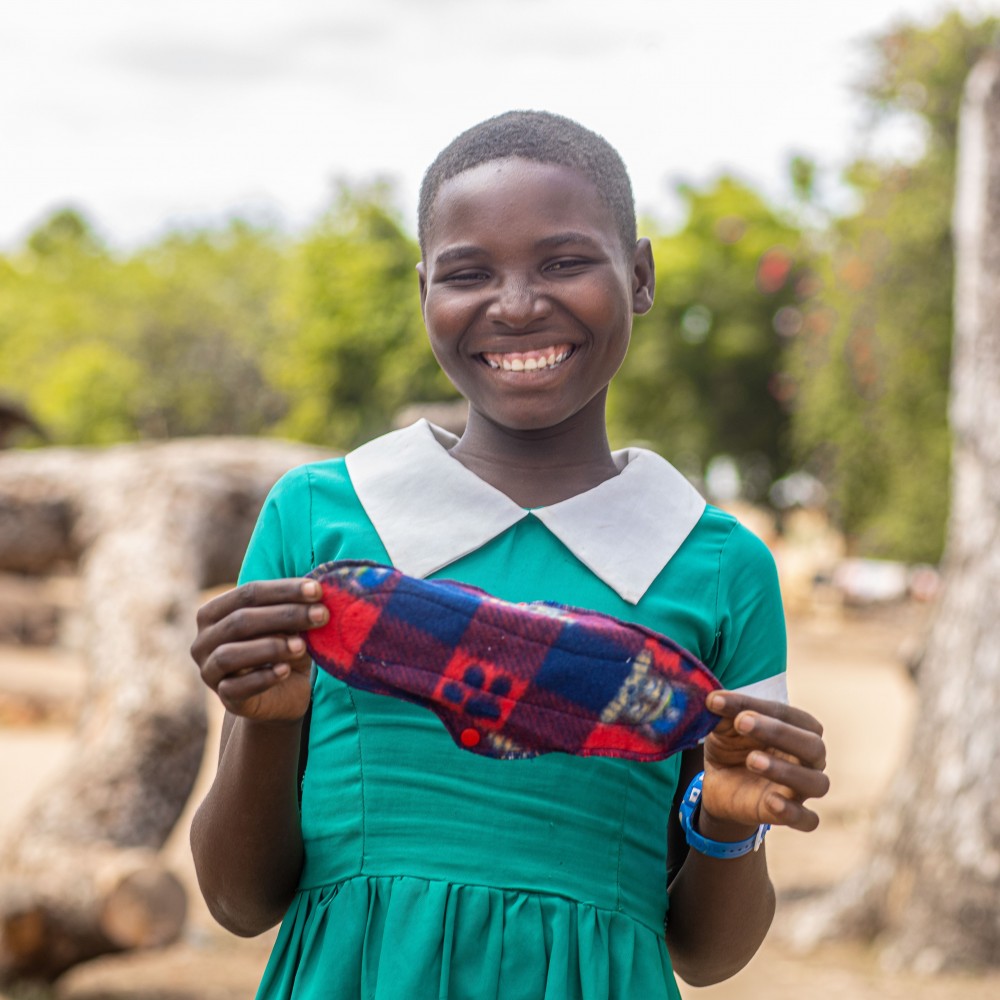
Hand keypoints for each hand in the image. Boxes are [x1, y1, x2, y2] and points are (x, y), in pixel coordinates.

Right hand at [190, 578, 328, 722]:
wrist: (284, 695)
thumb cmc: (283, 649)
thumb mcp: (289, 626)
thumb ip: (294, 609)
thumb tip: (316, 592)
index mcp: (214, 612)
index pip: (248, 593)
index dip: (284, 590)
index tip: (317, 590)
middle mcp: (204, 640)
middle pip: (240, 620)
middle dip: (285, 615)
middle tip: (321, 615)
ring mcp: (209, 671)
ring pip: (229, 654)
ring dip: (270, 647)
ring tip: (301, 646)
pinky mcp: (225, 698)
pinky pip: (236, 688)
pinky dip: (262, 678)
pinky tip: (285, 671)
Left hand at [701, 691, 828, 834]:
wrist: (719, 786)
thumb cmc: (732, 747)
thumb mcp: (724, 728)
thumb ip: (724, 714)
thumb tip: (713, 699)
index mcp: (797, 728)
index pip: (787, 714)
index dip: (755, 706)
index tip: (717, 700)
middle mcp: (808, 758)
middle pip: (812, 745)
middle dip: (778, 732)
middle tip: (741, 722)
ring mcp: (801, 788)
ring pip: (815, 782)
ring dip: (786, 770)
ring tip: (752, 760)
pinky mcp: (789, 814)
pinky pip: (807, 819)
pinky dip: (793, 812)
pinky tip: (771, 801)